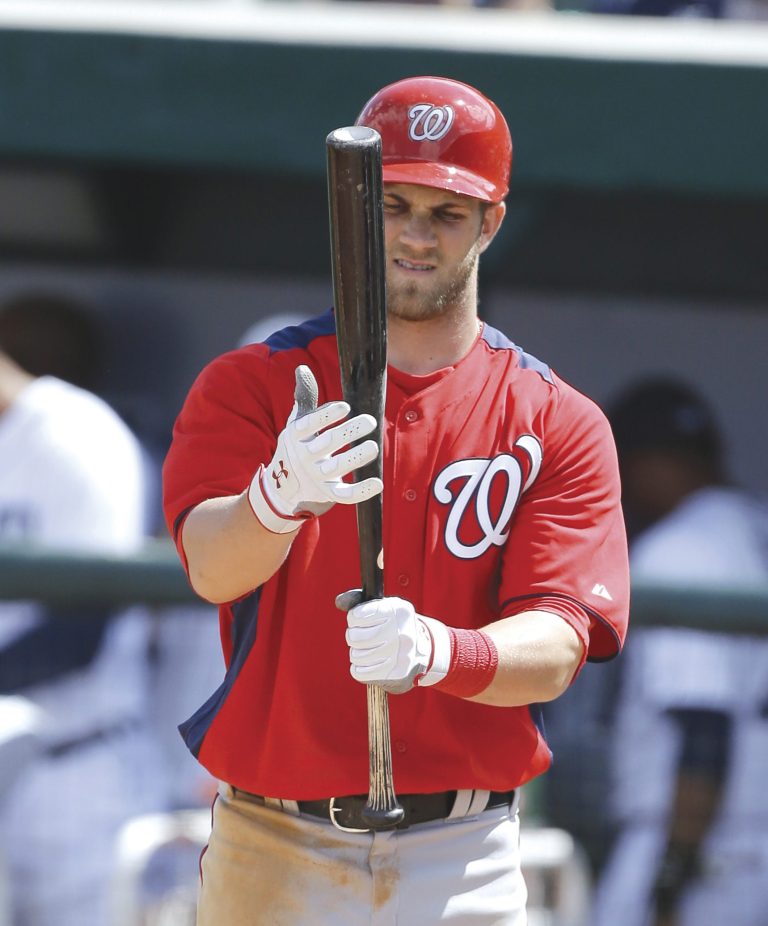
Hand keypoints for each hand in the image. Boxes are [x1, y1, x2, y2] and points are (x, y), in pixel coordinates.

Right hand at [248, 366, 382, 532]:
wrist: (283, 488)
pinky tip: (378, 483)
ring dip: (356, 458)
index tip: (346, 406)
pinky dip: (361, 491)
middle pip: (327, 444)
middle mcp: (304, 457)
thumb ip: (304, 398)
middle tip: (371, 421)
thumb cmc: (297, 446)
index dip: (326, 415)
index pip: (309, 425)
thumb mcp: (296, 423)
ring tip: (374, 446)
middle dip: (349, 432)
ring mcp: (316, 477)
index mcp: (296, 436)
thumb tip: (302, 368)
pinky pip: (345, 495)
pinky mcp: (327, 494)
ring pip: (337, 468)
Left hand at [336, 591, 450, 693]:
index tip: (360, 621)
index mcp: (399, 610)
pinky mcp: (396, 674)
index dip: (354, 619)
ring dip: (357, 653)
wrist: (423, 650)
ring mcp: (400, 655)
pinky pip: (360, 672)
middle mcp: (402, 632)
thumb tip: (339, 601)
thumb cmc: (395, 626)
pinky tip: (370, 663)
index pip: (356, 616)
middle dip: (353, 637)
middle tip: (361, 637)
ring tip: (368, 650)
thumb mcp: (383, 607)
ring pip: (356, 655)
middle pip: (354, 637)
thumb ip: (359, 602)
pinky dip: (360, 668)